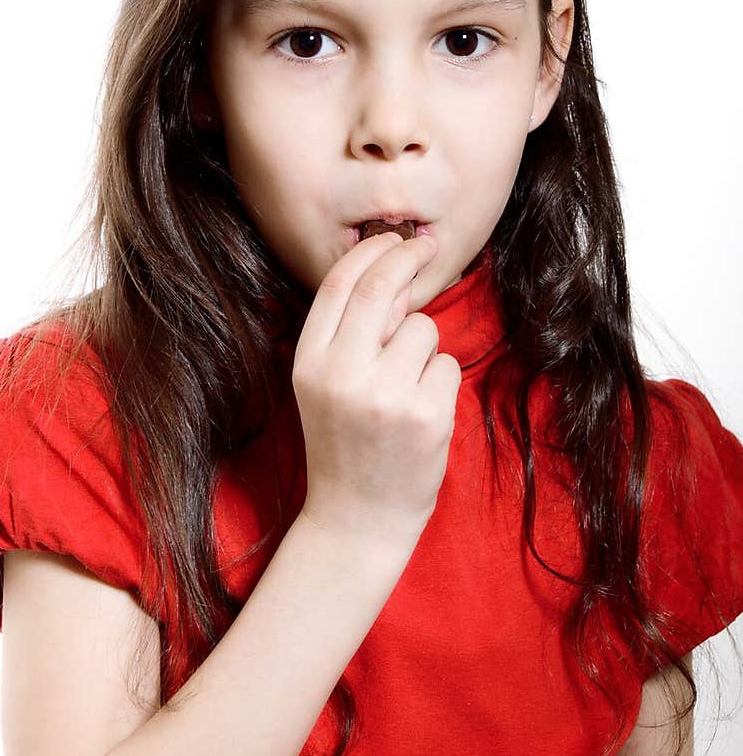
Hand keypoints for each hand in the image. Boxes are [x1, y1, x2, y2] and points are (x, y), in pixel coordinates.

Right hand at [292, 230, 461, 554]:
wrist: (357, 517)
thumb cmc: (344, 443)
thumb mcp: (324, 385)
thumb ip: (349, 334)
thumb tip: (392, 274)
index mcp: (309, 363)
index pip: (339, 284)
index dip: (371, 251)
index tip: (393, 238)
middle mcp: (342, 375)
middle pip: (381, 288)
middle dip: (408, 256)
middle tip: (426, 245)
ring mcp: (385, 396)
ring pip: (423, 328)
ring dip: (424, 346)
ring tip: (405, 388)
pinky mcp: (425, 415)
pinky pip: (447, 365)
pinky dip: (441, 381)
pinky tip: (421, 413)